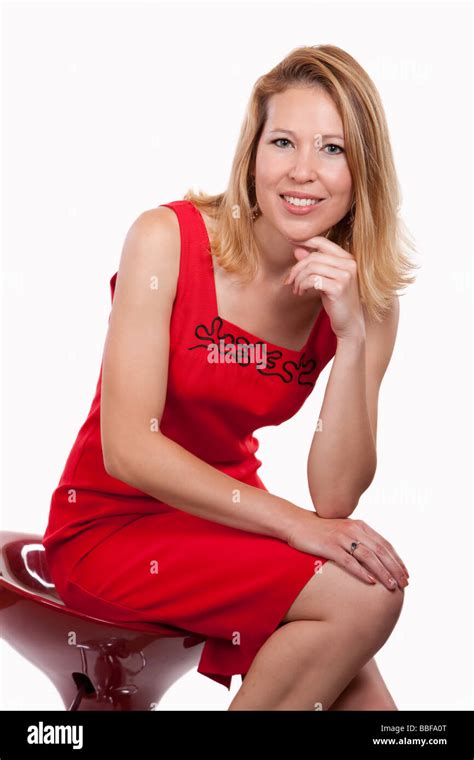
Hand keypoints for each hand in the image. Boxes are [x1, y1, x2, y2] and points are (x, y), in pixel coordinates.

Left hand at [283, 236, 364, 341]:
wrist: (350, 323)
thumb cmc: (337, 301)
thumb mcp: (324, 279)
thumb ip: (314, 264)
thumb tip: (298, 249)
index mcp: (347, 258)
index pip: (322, 241)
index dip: (304, 241)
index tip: (290, 243)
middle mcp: (349, 264)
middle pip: (313, 256)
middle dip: (297, 268)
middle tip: (290, 281)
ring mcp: (345, 275)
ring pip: (311, 268)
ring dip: (298, 279)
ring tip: (297, 289)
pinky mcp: (339, 288)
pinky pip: (312, 280)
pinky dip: (302, 285)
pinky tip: (301, 293)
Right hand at [287, 510, 408, 589]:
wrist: (296, 523)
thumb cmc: (320, 531)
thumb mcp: (343, 530)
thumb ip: (358, 539)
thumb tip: (374, 557)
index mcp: (359, 526)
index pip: (384, 544)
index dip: (397, 559)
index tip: (406, 574)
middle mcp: (353, 529)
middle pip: (380, 550)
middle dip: (394, 568)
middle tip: (404, 584)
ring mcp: (341, 537)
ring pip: (368, 556)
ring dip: (382, 572)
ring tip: (392, 586)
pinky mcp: (329, 546)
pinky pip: (348, 561)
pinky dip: (361, 572)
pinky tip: (371, 582)